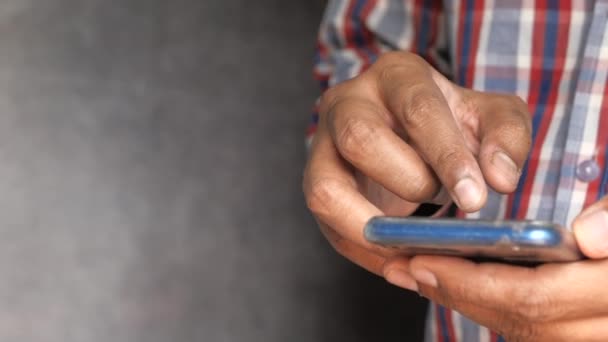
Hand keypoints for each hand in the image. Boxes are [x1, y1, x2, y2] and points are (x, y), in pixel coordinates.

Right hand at [302, 52, 531, 277]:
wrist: (408, 137)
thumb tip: (499, 179)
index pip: (417, 108)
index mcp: (397, 75)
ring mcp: (322, 143)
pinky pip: (327, 223)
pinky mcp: (314, 182)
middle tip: (446, 210)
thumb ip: (507, 137)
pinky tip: (397, 258)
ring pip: (325, 187)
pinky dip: (363, 248)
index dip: (446, 155)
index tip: (475, 198)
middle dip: (407, 183)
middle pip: (359, 138)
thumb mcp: (489, 119)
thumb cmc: (449, 125)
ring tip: (415, 240)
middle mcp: (348, 101)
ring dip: (373, 224)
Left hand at [382, 196, 607, 340]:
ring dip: (467, 303)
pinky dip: (493, 307)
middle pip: (523, 322)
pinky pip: (537, 329)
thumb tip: (585, 237)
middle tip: (402, 267)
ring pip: (527, 332)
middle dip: (456, 295)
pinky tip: (462, 285)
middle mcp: (607, 325)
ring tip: (420, 274)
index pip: (537, 300)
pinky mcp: (588, 327)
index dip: (473, 282)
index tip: (422, 260)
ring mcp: (598, 331)